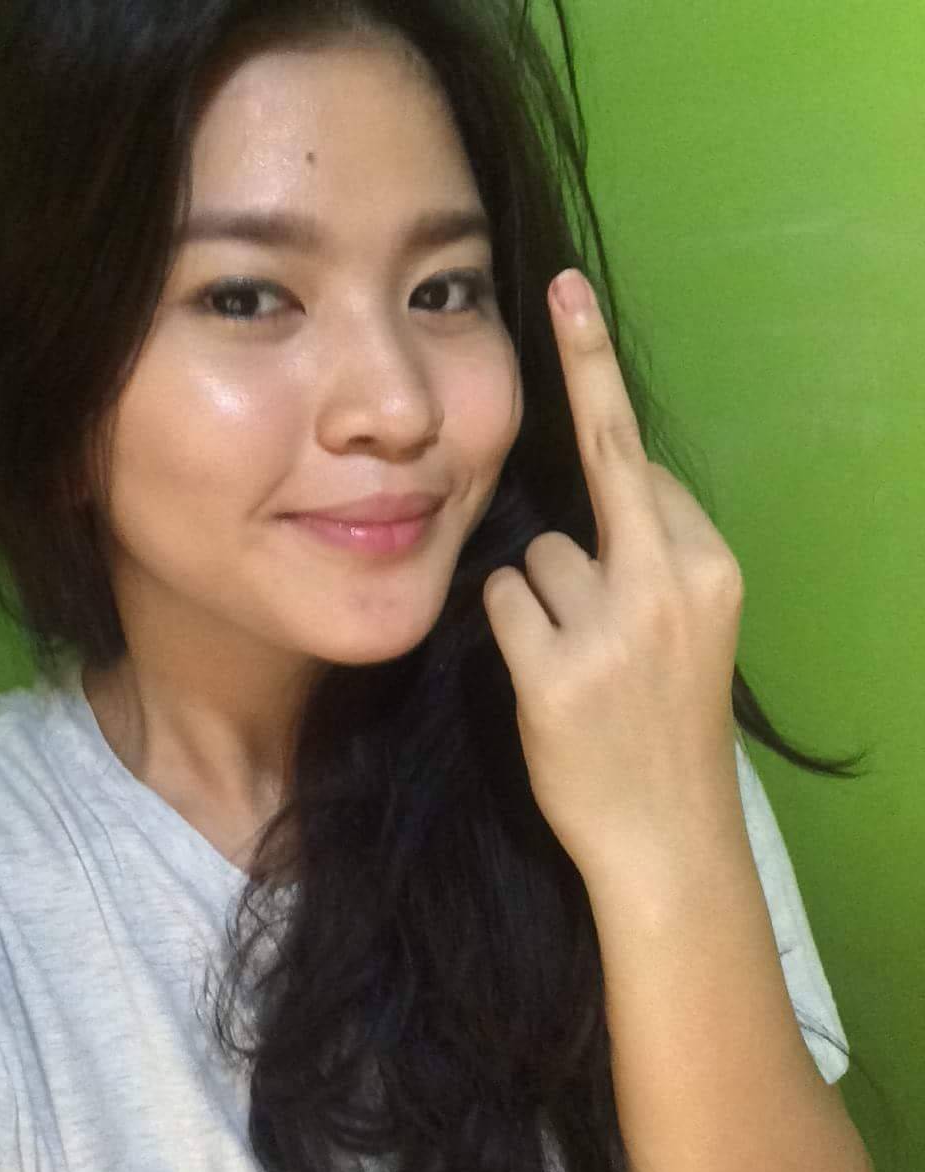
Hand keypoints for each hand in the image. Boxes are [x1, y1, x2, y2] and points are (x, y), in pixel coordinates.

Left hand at [483, 269, 745, 882]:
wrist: (668, 835)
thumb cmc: (668, 724)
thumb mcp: (692, 628)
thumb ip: (653, 553)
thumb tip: (604, 488)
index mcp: (712, 567)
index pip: (644, 468)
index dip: (604, 415)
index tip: (574, 305)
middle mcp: (672, 583)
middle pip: (604, 460)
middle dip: (585, 372)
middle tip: (563, 291)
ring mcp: (614, 629)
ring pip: (538, 552)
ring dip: (542, 593)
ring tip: (578, 658)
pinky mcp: (555, 673)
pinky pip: (503, 601)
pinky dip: (511, 628)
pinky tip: (544, 678)